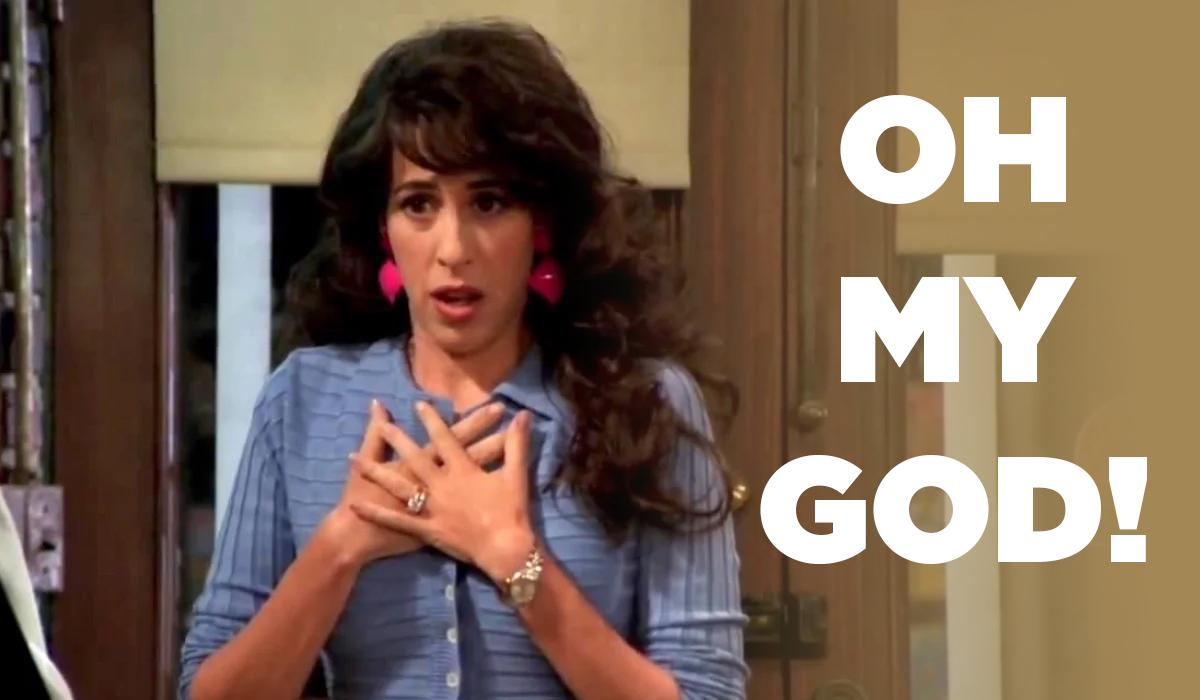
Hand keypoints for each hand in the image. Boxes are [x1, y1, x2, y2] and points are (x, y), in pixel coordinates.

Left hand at [349, 402, 536, 584]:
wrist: (505, 549)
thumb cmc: (512, 512)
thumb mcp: (517, 474)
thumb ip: (517, 442)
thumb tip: (523, 414)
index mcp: (463, 470)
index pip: (445, 439)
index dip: (432, 421)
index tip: (419, 404)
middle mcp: (442, 485)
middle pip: (415, 458)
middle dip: (398, 440)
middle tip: (383, 425)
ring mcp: (431, 508)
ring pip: (399, 486)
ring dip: (376, 472)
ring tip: (354, 459)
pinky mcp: (426, 529)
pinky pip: (396, 520)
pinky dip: (375, 512)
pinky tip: (356, 505)